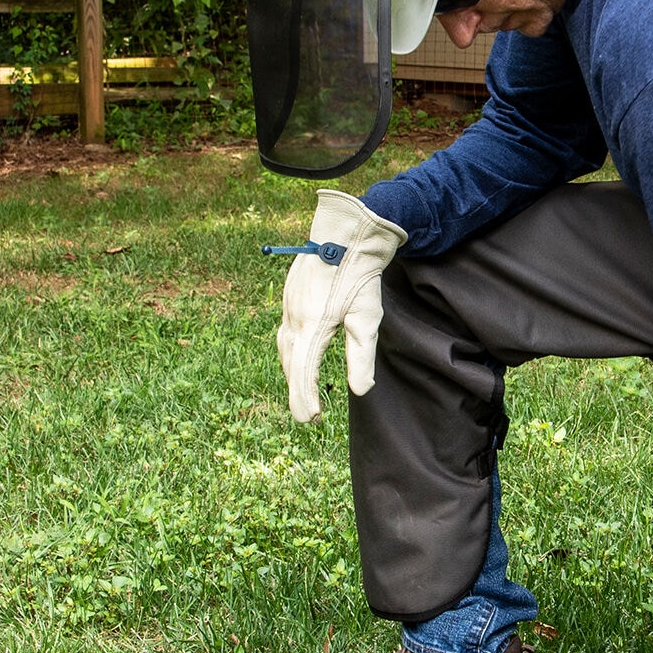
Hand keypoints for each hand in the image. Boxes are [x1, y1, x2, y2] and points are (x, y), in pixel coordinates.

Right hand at [275, 191, 407, 422]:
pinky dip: (290, 352)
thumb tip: (360, 391)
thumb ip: (361, 356)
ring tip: (302, 392)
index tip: (311, 419)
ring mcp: (288, 305)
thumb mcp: (367, 318)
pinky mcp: (289, 296)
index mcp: (312, 325)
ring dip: (292, 372)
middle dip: (297, 390)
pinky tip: (296, 357)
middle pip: (290, 363)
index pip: (303, 372)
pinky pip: (285, 331)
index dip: (305, 398)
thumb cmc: (360, 275)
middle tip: (308, 416)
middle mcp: (294, 317)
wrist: (345, 233)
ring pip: (285, 348)